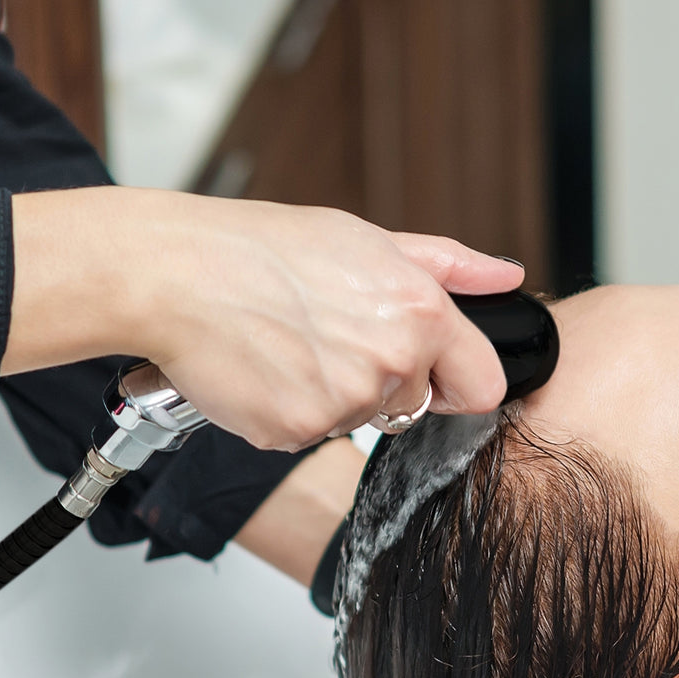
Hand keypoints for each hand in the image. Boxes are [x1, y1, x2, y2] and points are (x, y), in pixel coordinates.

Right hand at [5, 188, 524, 450]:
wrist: (173, 273)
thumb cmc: (261, 249)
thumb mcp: (365, 239)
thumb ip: (448, 265)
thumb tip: (506, 276)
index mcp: (422, 311)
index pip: (484, 385)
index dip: (455, 380)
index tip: (427, 371)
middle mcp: (394, 361)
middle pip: (415, 406)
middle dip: (381, 382)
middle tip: (327, 338)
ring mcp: (347, 402)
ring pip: (359, 422)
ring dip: (331, 397)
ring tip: (290, 347)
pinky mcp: (299, 431)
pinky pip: (311, 438)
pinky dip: (289, 414)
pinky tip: (266, 371)